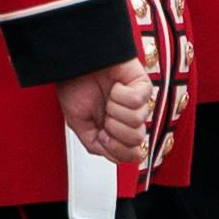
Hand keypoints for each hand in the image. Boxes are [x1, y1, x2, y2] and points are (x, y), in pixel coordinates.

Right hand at [57, 57, 158, 171]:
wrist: (75, 61)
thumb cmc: (75, 87)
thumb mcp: (78, 125)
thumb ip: (95, 145)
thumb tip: (117, 157)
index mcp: (117, 131)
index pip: (131, 155)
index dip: (115, 148)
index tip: (102, 135)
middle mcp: (131, 120)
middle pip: (136, 141)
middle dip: (114, 128)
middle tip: (104, 113)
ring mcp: (139, 104)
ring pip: (136, 121)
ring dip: (115, 108)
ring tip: (108, 97)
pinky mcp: (144, 86)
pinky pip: (137, 101)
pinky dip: (120, 94)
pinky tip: (115, 86)